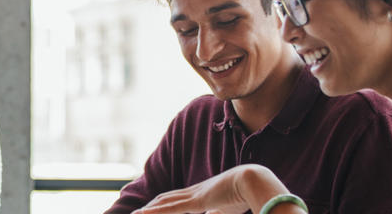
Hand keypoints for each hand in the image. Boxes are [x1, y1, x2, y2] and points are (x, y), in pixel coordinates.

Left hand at [133, 165, 296, 213]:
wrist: (254, 181)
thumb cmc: (247, 193)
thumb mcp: (229, 207)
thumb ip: (218, 212)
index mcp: (202, 193)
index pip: (177, 199)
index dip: (164, 203)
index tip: (152, 208)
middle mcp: (194, 192)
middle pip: (167, 199)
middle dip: (152, 206)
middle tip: (138, 212)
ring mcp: (194, 196)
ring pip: (165, 203)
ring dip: (150, 209)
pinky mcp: (197, 201)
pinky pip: (172, 209)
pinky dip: (157, 212)